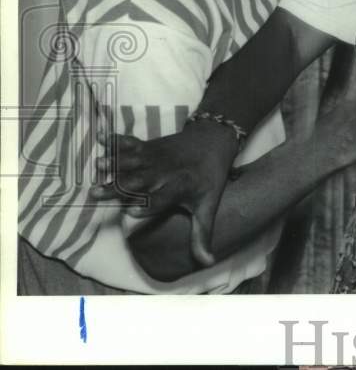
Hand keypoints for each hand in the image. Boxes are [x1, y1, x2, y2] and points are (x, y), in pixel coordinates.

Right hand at [90, 119, 239, 267]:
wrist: (213, 141)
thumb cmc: (209, 179)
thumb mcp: (207, 206)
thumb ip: (202, 235)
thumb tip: (208, 263)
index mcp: (179, 187)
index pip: (162, 198)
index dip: (148, 205)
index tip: (131, 212)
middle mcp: (164, 172)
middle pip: (139, 181)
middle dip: (119, 186)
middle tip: (96, 192)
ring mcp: (154, 158)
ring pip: (131, 161)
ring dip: (114, 163)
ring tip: (97, 165)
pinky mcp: (148, 146)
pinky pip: (130, 143)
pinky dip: (115, 140)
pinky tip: (100, 136)